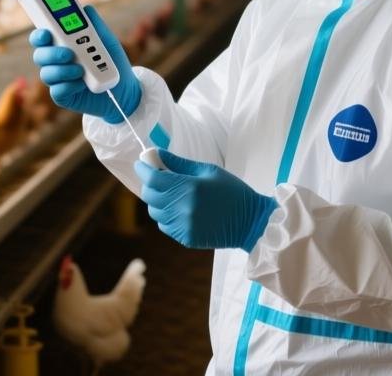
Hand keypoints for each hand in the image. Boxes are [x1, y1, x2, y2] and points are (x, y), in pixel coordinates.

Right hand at [29, 5, 140, 123]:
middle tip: (68, 54)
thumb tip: (86, 9)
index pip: (42, 37)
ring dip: (62, 70)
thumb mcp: (107, 40)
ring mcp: (58, 79)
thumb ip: (95, 25)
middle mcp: (56, 61)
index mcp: (62, 43)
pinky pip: (57, 90)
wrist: (125, 89)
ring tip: (80, 71)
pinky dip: (69, 86)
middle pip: (39, 55)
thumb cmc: (112, 62)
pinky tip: (82, 84)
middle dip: (51, 54)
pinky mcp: (63, 95)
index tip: (46, 33)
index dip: (39, 34)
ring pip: (46, 73)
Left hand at [135, 149, 276, 250]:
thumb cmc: (232, 191)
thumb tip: (157, 154)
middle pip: (149, 195)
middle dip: (149, 184)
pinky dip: (166, 216)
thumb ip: (180, 163)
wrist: (251, 222)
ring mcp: (183, 225)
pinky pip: (165, 225)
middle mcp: (182, 208)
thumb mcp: (208, 171)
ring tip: (171, 195)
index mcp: (189, 187)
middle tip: (157, 177)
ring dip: (157, 201)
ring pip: (155, 212)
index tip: (141, 163)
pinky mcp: (185, 238)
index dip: (143, 169)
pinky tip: (180, 210)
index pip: (153, 178)